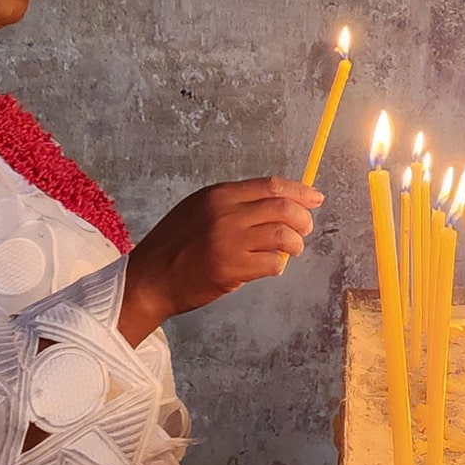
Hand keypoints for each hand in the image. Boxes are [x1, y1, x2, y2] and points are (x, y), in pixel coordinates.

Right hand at [119, 176, 323, 345]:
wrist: (150, 278)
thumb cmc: (175, 245)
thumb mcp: (199, 210)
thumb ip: (234, 204)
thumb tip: (276, 203)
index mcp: (218, 195)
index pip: (271, 186)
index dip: (299, 191)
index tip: (315, 198)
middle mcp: (225, 214)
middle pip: (283, 209)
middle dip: (303, 219)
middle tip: (304, 229)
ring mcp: (228, 242)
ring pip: (283, 236)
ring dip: (294, 245)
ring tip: (290, 250)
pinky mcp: (230, 269)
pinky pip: (272, 264)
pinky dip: (277, 265)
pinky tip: (268, 267)